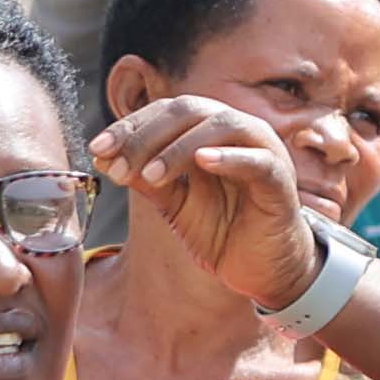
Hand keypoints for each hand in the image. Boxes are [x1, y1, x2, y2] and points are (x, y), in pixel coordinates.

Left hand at [90, 93, 321, 317]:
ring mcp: (263, 151)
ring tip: (151, 175)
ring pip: (220, 126)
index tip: (98, 149)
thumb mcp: (172, 202)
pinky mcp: (281, 180)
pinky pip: (257, 160)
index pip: (164, 111)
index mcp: (209, 130)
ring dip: (179, 147)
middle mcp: (237, 131)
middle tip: (119, 165)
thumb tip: (102, 157)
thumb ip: (145, 177)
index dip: (129, 126)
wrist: (260, 269)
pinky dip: (229, 157)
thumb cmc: (222, 229)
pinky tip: (203, 163)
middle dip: (147, 135)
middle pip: (189, 110)